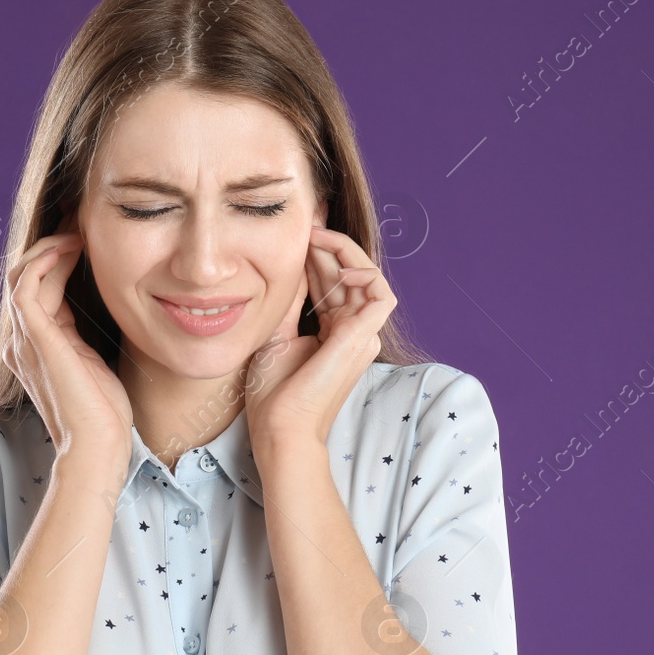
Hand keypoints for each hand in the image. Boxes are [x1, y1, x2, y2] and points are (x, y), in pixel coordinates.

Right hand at [3, 213, 133, 470]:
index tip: (88, 235)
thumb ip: (92, 333)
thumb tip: (115, 303)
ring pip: (23, 272)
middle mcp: (21, 340)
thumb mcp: (99, 361)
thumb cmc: (106, 414)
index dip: (60, 257)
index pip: (38, 287)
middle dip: (52, 243)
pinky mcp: (35, 338)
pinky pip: (28, 284)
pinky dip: (46, 259)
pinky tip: (72, 245)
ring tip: (80, 228)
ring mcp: (23, 339)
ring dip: (51, 244)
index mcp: (36, 345)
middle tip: (83, 221)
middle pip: (25, 274)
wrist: (98, 446)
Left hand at [242, 223, 394, 451]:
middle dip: (328, 247)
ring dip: (343, 251)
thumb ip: (288, 301)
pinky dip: (362, 270)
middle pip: (350, 276)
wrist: (280, 428)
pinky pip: (379, 292)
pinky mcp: (363, 337)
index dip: (319, 256)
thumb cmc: (274, 395)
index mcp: (335, 334)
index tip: (298, 234)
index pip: (335, 283)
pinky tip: (334, 262)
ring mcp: (363, 335)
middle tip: (305, 226)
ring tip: (314, 237)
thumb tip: (288, 265)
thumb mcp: (276, 333)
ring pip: (367, 277)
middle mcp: (355, 333)